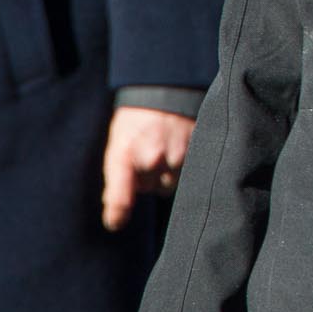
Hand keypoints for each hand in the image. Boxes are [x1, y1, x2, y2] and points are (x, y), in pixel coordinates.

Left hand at [101, 107, 194, 230]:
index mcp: (125, 153)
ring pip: (172, 182)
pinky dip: (183, 165)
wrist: (164, 88)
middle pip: (152, 188)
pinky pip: (189, 171)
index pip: (120, 192)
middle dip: (149, 178)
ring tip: (164, 148)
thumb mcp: (117, 144)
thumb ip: (118, 178)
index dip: (118, 211)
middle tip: (148, 154)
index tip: (115, 223)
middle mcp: (152, 157)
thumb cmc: (135, 119)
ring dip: (168, 173)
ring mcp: (177, 154)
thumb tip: (117, 216)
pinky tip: (178, 146)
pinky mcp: (197, 149)